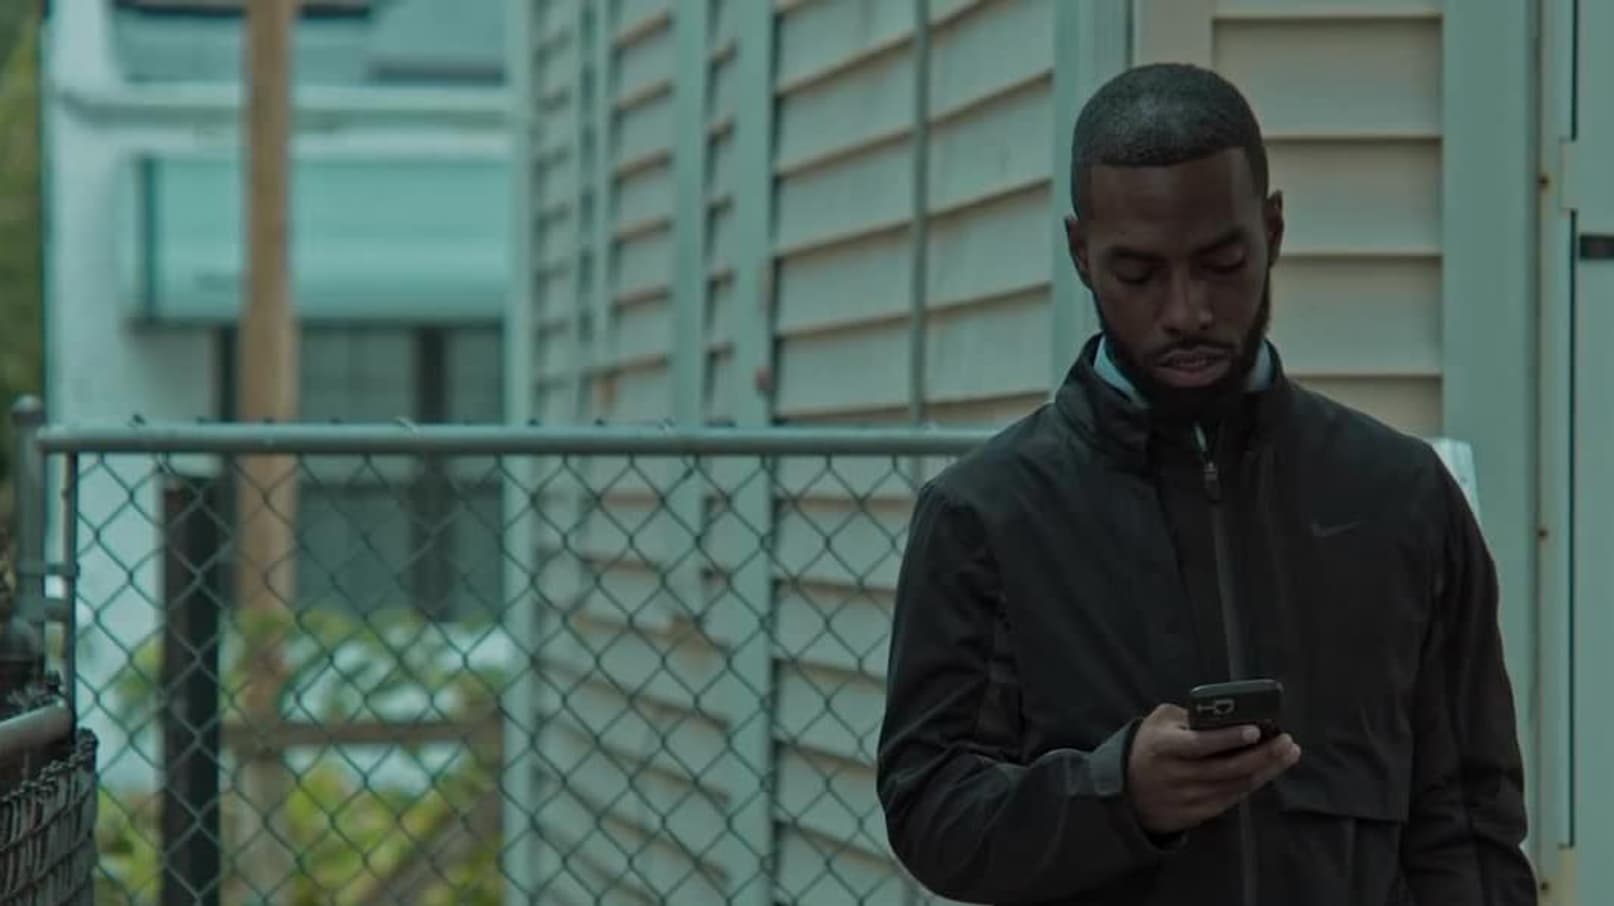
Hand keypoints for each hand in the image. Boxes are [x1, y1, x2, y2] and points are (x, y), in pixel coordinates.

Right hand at [1125, 703, 1301, 835]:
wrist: (1126, 791)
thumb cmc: (1148, 747)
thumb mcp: (1158, 723)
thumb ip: (1188, 716)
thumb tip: (1227, 715)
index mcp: (1164, 748)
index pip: (1200, 744)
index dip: (1228, 738)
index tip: (1255, 731)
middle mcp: (1176, 776)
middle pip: (1227, 769)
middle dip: (1262, 755)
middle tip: (1287, 741)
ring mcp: (1187, 799)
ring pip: (1234, 786)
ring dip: (1266, 771)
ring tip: (1287, 753)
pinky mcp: (1196, 816)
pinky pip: (1231, 800)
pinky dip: (1252, 785)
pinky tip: (1267, 772)